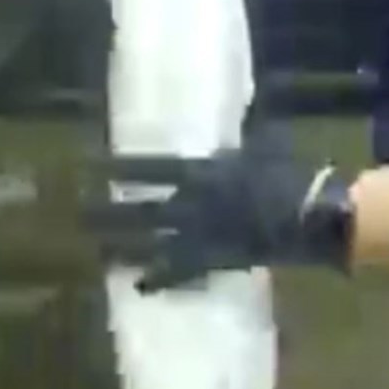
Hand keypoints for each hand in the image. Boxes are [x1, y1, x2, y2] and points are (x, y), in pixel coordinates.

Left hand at [85, 129, 352, 292]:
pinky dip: (160, 278)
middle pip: (142, 208)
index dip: (118, 168)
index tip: (87, 165)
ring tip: (97, 248)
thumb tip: (226, 102)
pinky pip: (182, 271)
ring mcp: (203, 233)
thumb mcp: (256, 142)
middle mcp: (194, 202)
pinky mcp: (217, 259)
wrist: (311, 213)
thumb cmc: (285, 172)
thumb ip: (232, 134)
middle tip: (77, 214)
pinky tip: (137, 285)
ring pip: (154, 241)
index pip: (149, 167)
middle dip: (110, 212)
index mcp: (201, 170)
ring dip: (125, 245)